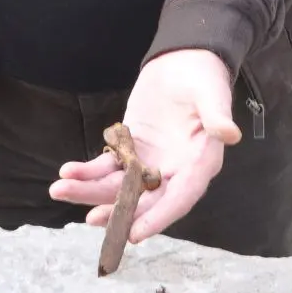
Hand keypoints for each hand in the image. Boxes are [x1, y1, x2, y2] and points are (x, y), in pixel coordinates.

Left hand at [47, 49, 242, 244]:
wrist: (184, 59)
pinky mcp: (132, 150)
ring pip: (120, 186)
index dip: (159, 217)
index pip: (180, 197)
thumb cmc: (203, 76)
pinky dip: (87, 170)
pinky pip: (108, 166)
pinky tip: (68, 170)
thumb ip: (217, 115)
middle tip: (90, 219)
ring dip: (91, 191)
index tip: (135, 233)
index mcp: (200, 163)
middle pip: (144, 199)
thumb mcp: (212, 93)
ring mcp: (150, 163)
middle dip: (117, 210)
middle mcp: (175, 171)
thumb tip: (230, 134)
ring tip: (61, 189)